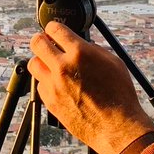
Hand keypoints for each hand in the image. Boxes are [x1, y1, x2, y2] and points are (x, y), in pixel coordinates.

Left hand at [28, 21, 153, 153]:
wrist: (116, 126)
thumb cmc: (119, 96)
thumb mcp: (113, 62)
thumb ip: (91, 49)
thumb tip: (78, 44)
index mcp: (80, 53)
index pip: (55, 29)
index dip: (53, 27)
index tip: (54, 30)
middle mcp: (63, 67)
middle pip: (37, 43)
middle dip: (41, 40)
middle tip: (46, 43)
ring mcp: (54, 85)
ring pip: (33, 64)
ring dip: (41, 61)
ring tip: (51, 65)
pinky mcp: (50, 102)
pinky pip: (39, 85)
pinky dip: (46, 82)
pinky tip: (58, 84)